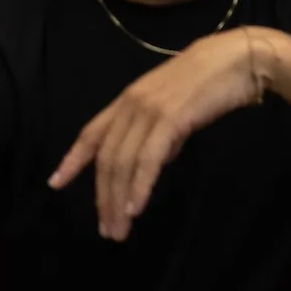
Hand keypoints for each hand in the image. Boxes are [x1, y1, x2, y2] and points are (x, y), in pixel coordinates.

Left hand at [50, 28, 268, 239]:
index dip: (72, 159)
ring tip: (120, 229)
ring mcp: (149, 111)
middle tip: (107, 230)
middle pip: (106, 158)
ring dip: (119, 200)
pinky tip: (137, 207)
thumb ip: (157, 134)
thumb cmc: (208, 83)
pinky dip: (140, 186)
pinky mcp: (170, 119)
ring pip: (123, 162)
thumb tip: (151, 164)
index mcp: (127, 100)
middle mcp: (131, 105)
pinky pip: (148, 159)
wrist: (236, 59)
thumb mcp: (172, 108)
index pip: (91, 133)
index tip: (55, 184)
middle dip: (104, 197)